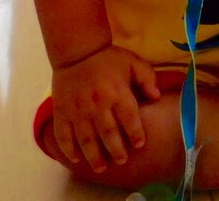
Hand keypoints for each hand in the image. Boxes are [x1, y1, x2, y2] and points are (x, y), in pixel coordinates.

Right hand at [50, 44, 161, 172]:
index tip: (139, 144)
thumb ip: (147, 78)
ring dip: (94, 155)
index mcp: (117, 92)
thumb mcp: (133, 62)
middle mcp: (98, 104)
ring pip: (86, 138)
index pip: (129, 118)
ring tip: (101, 167)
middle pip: (108, 133)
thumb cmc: (108, 58)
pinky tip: (76, 158)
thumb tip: (156, 97)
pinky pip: (63, 134)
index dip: (135, 133)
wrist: (77, 51)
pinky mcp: (62, 111)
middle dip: (116, 150)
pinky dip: (68, 148)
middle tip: (122, 161)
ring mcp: (78, 109)